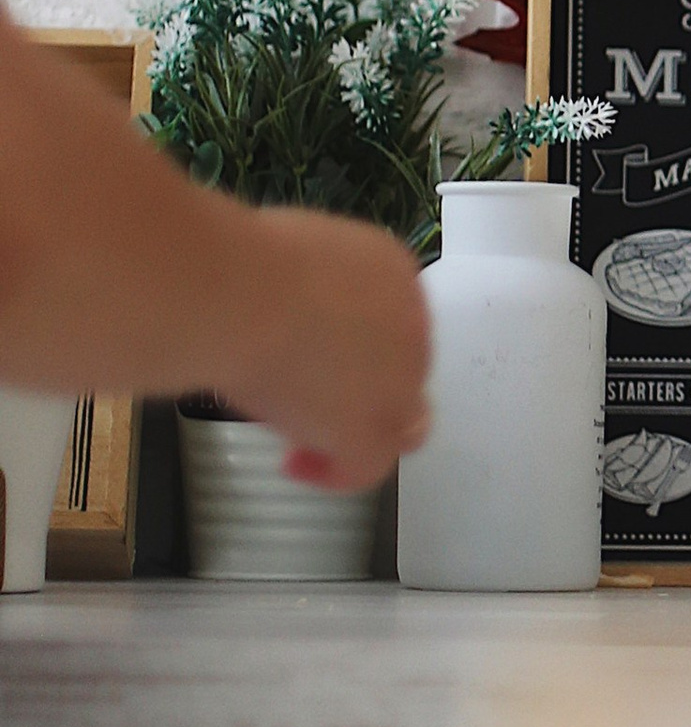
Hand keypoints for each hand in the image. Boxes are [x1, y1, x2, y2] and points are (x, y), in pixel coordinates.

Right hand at [221, 212, 431, 489]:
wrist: (242, 294)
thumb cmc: (245, 262)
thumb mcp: (289, 254)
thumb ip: (308, 286)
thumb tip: (284, 308)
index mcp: (392, 273)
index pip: (390, 319)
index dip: (355, 342)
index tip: (313, 351)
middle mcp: (411, 325)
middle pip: (400, 369)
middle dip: (359, 384)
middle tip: (307, 395)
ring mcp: (400, 381)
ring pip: (404, 420)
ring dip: (364, 430)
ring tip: (310, 439)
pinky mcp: (372, 429)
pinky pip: (367, 465)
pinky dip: (335, 471)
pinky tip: (298, 465)